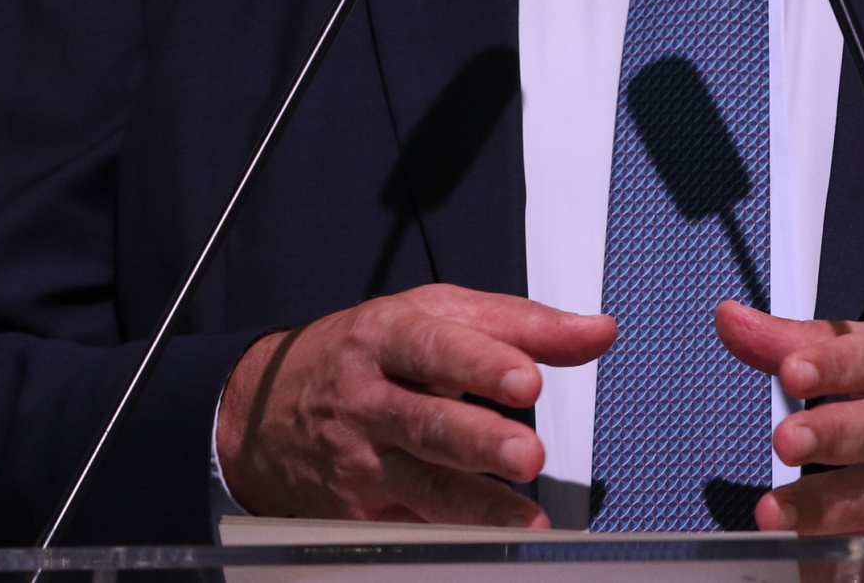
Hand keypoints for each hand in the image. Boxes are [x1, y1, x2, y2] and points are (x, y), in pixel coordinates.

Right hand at [216, 284, 616, 525]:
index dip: (481, 364)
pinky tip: (494, 547)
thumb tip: (596, 332)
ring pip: (423, 487)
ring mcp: (361, 462)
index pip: (435, 348)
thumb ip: (520, 324)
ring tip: (528, 522)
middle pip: (428, 423)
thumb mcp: (434, 315)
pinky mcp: (361, 514)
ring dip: (478, 508)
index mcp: (386, 337)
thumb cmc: (369, 354)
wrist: (267, 411)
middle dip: (480, 441)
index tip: (527, 381)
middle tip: (528, 454)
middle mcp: (368, 400)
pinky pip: (414, 527)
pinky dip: (456, 540)